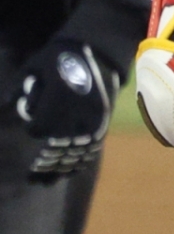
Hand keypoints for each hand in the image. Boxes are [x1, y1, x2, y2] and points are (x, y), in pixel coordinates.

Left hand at [12, 38, 118, 175]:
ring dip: (62, 168)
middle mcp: (76, 113)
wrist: (98, 51)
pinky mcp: (103, 122)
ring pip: (76, 151)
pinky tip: (71, 170)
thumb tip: (5, 105)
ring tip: (49, 182)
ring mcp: (92, 119)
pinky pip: (92, 147)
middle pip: (58, 146)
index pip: (40, 127)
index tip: (32, 128)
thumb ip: (20, 87)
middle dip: (45, 163)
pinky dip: (81, 161)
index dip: (34, 129)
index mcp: (58, 99)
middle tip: (33, 176)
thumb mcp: (35, 66)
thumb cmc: (61, 56)